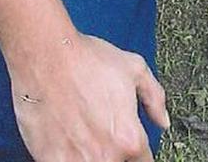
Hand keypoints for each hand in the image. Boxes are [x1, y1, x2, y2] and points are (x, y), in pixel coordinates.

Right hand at [10, 32, 169, 161]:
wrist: (45, 56)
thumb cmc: (86, 59)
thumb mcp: (133, 68)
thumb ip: (154, 97)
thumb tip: (163, 121)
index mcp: (129, 139)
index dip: (136, 153)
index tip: (127, 143)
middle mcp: (106, 157)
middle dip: (113, 151)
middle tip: (100, 132)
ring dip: (90, 154)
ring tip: (81, 133)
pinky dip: (67, 155)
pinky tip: (64, 136)